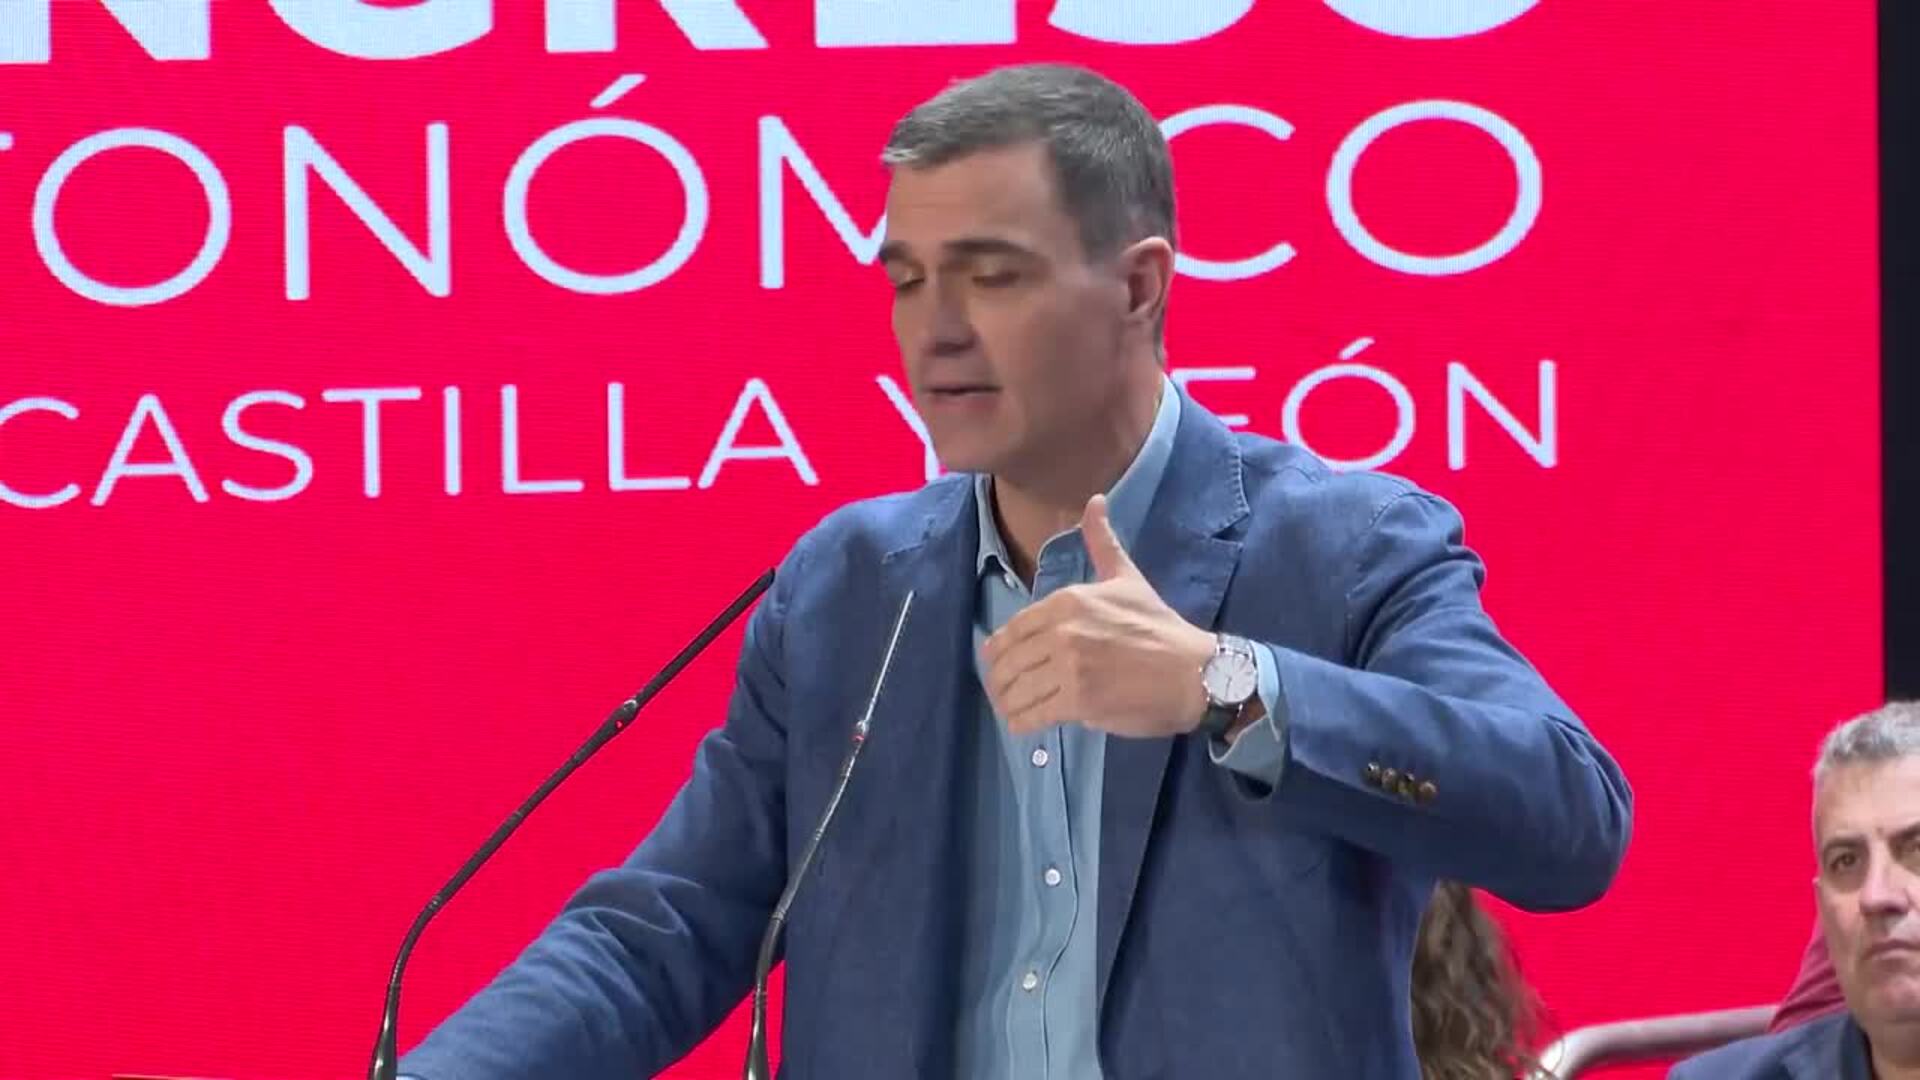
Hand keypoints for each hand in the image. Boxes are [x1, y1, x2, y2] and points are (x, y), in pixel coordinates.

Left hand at [980, 494, 1216, 737]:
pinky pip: (1034, 714)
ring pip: (1017, 690)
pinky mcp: (1079, 701)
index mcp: (1068, 601)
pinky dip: (1023, 723)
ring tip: (1011, 710)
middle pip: (1009, 661)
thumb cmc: (1159, 626)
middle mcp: (1064, 631)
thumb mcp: (1126, 577)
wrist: (1193, 671)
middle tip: (1002, 692)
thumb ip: (1102, 542)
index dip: (999, 650)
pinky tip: (1025, 725)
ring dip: (1007, 704)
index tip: (997, 662)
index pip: (1013, 629)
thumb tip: (1095, 501)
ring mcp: (1071, 667)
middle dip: (999, 681)